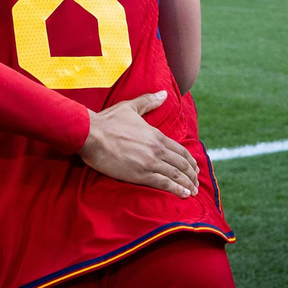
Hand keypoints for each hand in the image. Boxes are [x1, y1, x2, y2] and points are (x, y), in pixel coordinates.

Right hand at [77, 92, 199, 197]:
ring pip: (176, 175)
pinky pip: (164, 184)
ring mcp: (150, 163)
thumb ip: (148, 101)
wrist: (91, 134)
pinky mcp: (140, 175)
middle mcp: (157, 149)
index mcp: (156, 135)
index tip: (195, 168)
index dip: (190, 161)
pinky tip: (184, 194)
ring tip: (193, 191)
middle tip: (197, 182)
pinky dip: (177, 190)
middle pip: (182, 164)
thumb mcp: (129, 107)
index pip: (180, 150)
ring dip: (188, 184)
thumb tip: (164, 93)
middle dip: (192, 174)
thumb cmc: (107, 121)